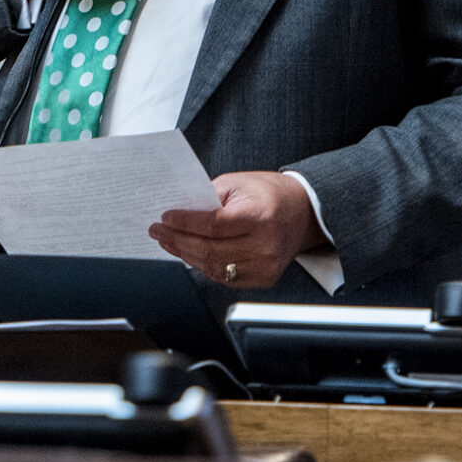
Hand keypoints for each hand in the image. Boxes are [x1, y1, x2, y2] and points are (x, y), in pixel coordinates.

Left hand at [148, 171, 325, 288]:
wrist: (302, 212)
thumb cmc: (269, 194)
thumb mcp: (238, 183)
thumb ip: (208, 198)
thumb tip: (178, 212)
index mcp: (260, 216)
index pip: (214, 225)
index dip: (185, 223)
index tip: (165, 218)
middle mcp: (265, 245)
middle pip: (210, 250)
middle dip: (178, 241)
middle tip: (158, 231)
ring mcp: (266, 266)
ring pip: (214, 268)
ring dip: (186, 255)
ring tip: (169, 242)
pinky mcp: (264, 278)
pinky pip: (225, 277)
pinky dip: (204, 266)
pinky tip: (190, 254)